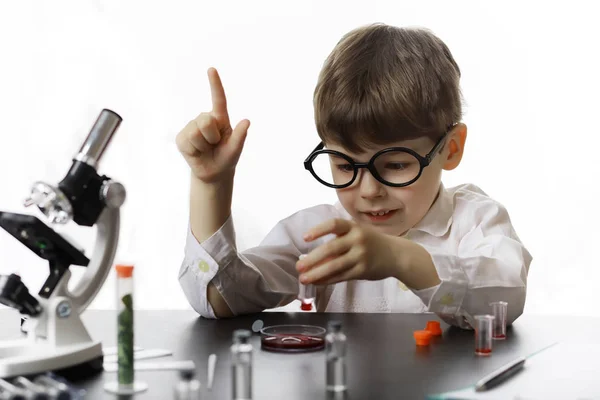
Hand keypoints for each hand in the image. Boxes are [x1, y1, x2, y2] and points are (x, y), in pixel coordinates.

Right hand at [176, 68, 249, 182]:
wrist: (212, 173)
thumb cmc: (226, 158)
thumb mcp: (236, 150)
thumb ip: (240, 137)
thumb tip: (247, 121)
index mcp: (220, 119)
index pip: (218, 99)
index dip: (215, 84)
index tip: (211, 69)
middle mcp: (205, 119)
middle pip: (206, 120)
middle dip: (212, 137)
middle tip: (214, 145)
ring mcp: (191, 127)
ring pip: (195, 132)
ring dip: (203, 145)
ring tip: (206, 149)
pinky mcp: (181, 137)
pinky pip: (187, 140)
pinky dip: (194, 150)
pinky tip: (196, 153)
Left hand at [295, 219, 399, 284]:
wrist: (395, 254)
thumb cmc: (370, 243)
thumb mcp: (356, 235)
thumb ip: (337, 243)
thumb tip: (310, 258)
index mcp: (353, 227)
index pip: (333, 224)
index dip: (318, 230)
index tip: (305, 238)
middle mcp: (357, 239)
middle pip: (331, 248)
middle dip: (312, 259)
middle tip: (299, 266)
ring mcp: (361, 256)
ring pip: (334, 266)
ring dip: (317, 273)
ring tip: (303, 278)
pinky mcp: (363, 271)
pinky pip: (341, 276)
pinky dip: (327, 280)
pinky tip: (317, 282)